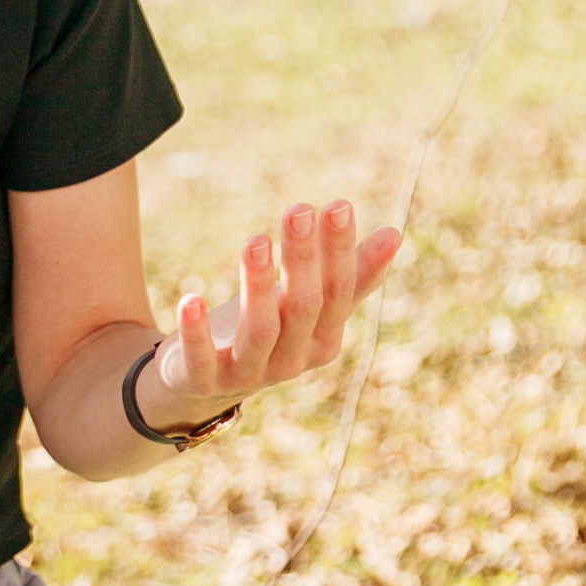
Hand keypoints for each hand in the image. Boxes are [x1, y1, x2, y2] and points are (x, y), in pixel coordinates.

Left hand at [154, 200, 400, 404]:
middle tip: (298, 211)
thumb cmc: (269, 329)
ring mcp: (248, 374)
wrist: (207, 382)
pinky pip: (203, 358)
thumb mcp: (307, 304)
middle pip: (304, 308)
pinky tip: (191, 298)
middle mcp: (292, 360)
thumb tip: (394, 234)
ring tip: (256, 240)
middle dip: (302, 259)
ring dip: (258, 286)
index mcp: (323, 340)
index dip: (339, 251)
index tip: (337, 204)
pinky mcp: (205, 379)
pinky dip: (197, 331)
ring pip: (260, 331)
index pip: (338, 292)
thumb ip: (350, 276)